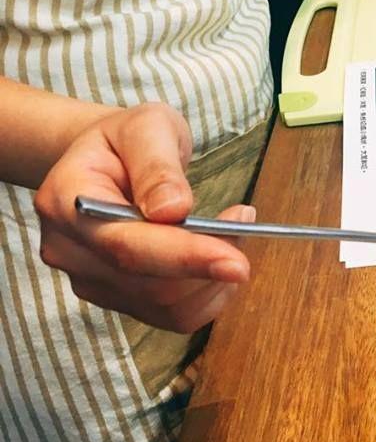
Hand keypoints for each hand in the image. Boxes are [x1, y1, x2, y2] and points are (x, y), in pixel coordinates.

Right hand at [35, 103, 254, 332]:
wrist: (108, 157)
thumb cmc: (128, 138)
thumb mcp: (146, 127)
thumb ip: (157, 165)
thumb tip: (173, 210)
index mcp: (65, 200)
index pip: (126, 245)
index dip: (183, 257)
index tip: (235, 261)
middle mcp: (69, 249)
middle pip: (148, 284)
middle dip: (208, 262)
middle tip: (244, 220)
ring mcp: (89, 279)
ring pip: (164, 306)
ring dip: (213, 278)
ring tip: (233, 229)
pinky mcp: (115, 296)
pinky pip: (170, 314)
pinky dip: (207, 292)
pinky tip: (220, 256)